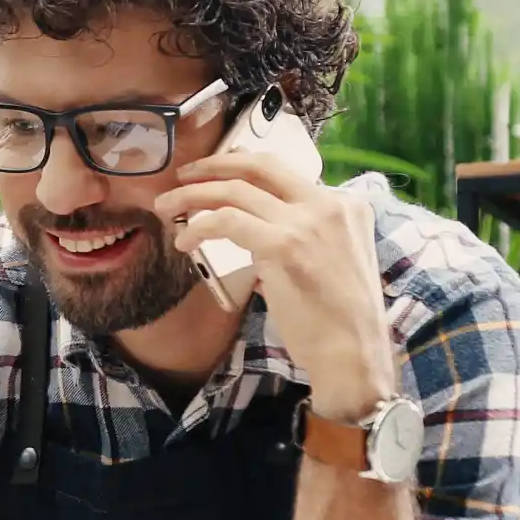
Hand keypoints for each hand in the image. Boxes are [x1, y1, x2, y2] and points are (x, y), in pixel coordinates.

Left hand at [156, 150, 398, 418]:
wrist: (354, 354)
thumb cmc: (341, 322)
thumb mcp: (335, 262)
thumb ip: (304, 239)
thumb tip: (260, 236)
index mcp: (346, 205)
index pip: (285, 174)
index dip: (244, 169)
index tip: (218, 175)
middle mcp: (328, 204)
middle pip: (260, 166)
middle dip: (215, 165)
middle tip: (184, 175)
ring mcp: (306, 222)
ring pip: (235, 190)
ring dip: (193, 195)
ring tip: (166, 206)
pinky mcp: (282, 245)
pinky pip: (226, 221)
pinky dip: (198, 227)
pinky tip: (185, 242)